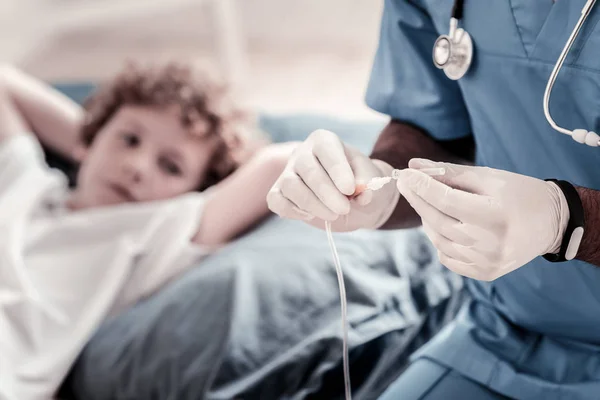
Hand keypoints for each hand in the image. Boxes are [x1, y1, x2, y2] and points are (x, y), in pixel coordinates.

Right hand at [267, 129, 399, 231]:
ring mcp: (288, 173)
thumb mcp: (373, 180)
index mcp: (324, 141)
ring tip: (333, 215)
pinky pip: (275, 200)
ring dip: (312, 204)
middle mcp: (303, 153)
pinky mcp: (281, 193)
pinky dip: (291, 210)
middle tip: (344, 209)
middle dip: (326, 193)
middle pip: (306, 169)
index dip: (337, 169)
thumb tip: (362, 193)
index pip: (325, 148)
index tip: (350, 189)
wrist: (354, 199)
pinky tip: (310, 215)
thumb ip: (369, 183)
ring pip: (289, 185)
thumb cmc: (362, 183)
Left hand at [395, 158, 568, 280]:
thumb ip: (449, 173)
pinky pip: (448, 257)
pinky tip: (442, 224)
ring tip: (427, 202)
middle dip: (417, 200)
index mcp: (494, 215)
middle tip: (406, 183)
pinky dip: (439, 240)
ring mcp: (487, 262)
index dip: (421, 186)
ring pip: (439, 240)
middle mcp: (491, 243)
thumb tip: (414, 166)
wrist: (552, 223)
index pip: (445, 200)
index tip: (405, 173)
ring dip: (427, 219)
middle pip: (438, 221)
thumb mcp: (488, 177)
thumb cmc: (519, 194)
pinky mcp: (485, 273)